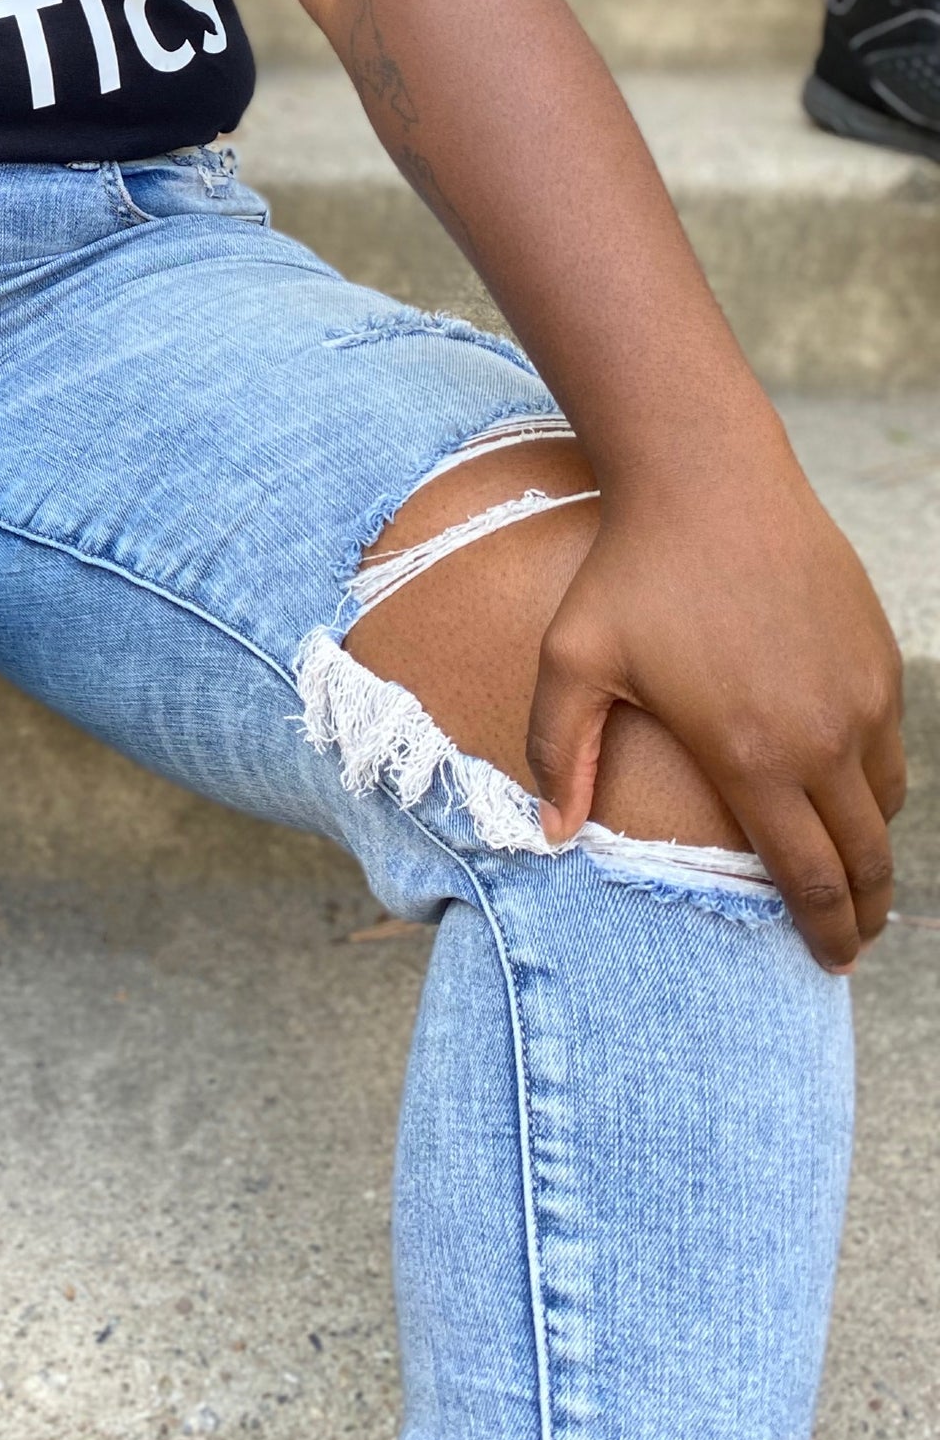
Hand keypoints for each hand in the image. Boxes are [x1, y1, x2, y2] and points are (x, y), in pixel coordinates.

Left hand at [527, 455, 903, 970]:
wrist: (707, 479)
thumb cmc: (631, 570)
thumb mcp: (572, 660)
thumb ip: (560, 753)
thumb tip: (549, 835)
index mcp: (752, 753)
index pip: (808, 876)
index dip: (823, 929)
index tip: (825, 960)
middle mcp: (823, 734)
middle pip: (866, 857)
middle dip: (863, 911)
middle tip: (850, 939)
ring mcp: (861, 693)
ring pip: (886, 802)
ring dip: (872, 845)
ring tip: (849, 868)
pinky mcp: (879, 656)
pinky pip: (890, 744)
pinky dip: (877, 783)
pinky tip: (846, 790)